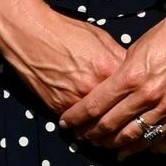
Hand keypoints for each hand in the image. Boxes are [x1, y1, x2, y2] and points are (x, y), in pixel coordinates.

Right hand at [6, 4, 126, 123]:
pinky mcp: (58, 106)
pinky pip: (76, 123)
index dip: (134, 97)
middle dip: (123, 120)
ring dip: (102, 131)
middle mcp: (93, 87)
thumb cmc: (64, 31)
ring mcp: (74, 99)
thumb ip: (117, 56)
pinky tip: (86, 128)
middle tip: (128, 126)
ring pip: (96, 125)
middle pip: (115, 112)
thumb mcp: (99, 37)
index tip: (136, 102)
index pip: (131, 91)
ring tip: (108, 135)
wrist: (29, 33)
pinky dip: (82, 126)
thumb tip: (130, 69)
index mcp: (108, 67)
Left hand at [57, 0, 165, 159]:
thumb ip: (120, 72)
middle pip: (109, 124)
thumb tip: (107, 89)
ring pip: (132, 135)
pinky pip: (157, 136)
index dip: (77, 117)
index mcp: (130, 76)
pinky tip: (127, 150)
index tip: (66, 123)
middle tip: (80, 137)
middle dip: (90, 134)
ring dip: (112, 143)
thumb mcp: (136, 48)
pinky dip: (139, 145)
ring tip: (99, 145)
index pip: (94, 105)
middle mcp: (146, 94)